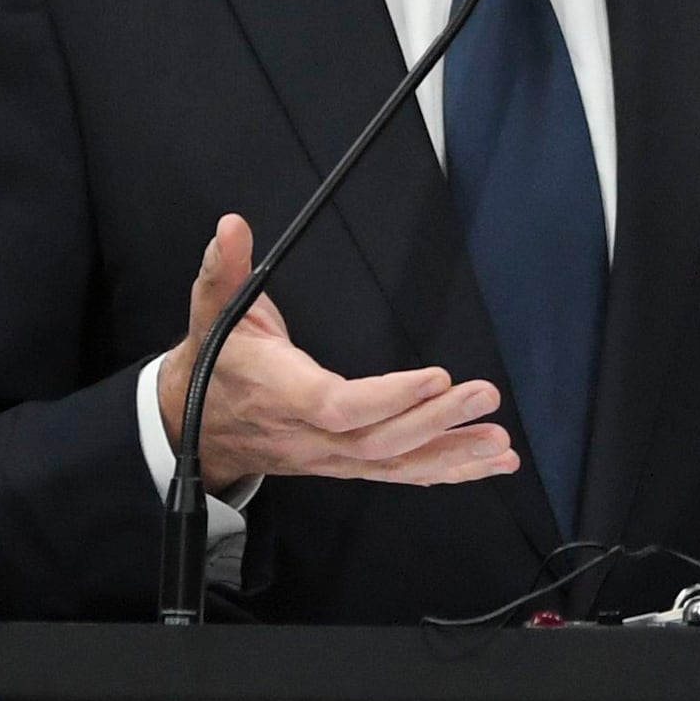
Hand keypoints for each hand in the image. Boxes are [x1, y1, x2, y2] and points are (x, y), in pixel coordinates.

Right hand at [153, 212, 517, 491]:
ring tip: (502, 445)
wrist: (197, 426)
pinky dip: (446, 470)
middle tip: (485, 396)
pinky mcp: (346, 464)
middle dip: (436, 422)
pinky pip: (399, 474)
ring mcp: (330, 457)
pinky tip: (488, 463)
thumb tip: (231, 226)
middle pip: (379, 441)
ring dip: (452, 455)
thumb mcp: (211, 309)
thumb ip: (223, 269)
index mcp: (281, 393)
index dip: (388, 398)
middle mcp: (310, 435)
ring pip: (395, 466)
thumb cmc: (214, 361)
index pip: (339, 406)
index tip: (436, 376)